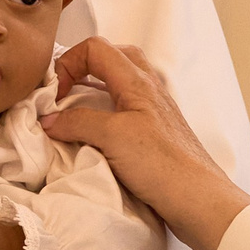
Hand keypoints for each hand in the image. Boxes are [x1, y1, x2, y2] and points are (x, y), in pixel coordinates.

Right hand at [43, 39, 249, 249]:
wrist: (200, 202)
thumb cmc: (163, 165)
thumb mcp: (113, 137)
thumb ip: (77, 122)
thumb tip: (49, 120)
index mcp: (138, 81)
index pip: (96, 48)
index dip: (69, 63)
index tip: (55, 94)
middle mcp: (148, 90)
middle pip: (111, 57)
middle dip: (81, 68)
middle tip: (63, 92)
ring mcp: (152, 111)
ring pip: (118, 82)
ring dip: (91, 89)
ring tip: (73, 111)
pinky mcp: (153, 134)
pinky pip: (123, 108)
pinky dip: (102, 112)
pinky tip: (93, 134)